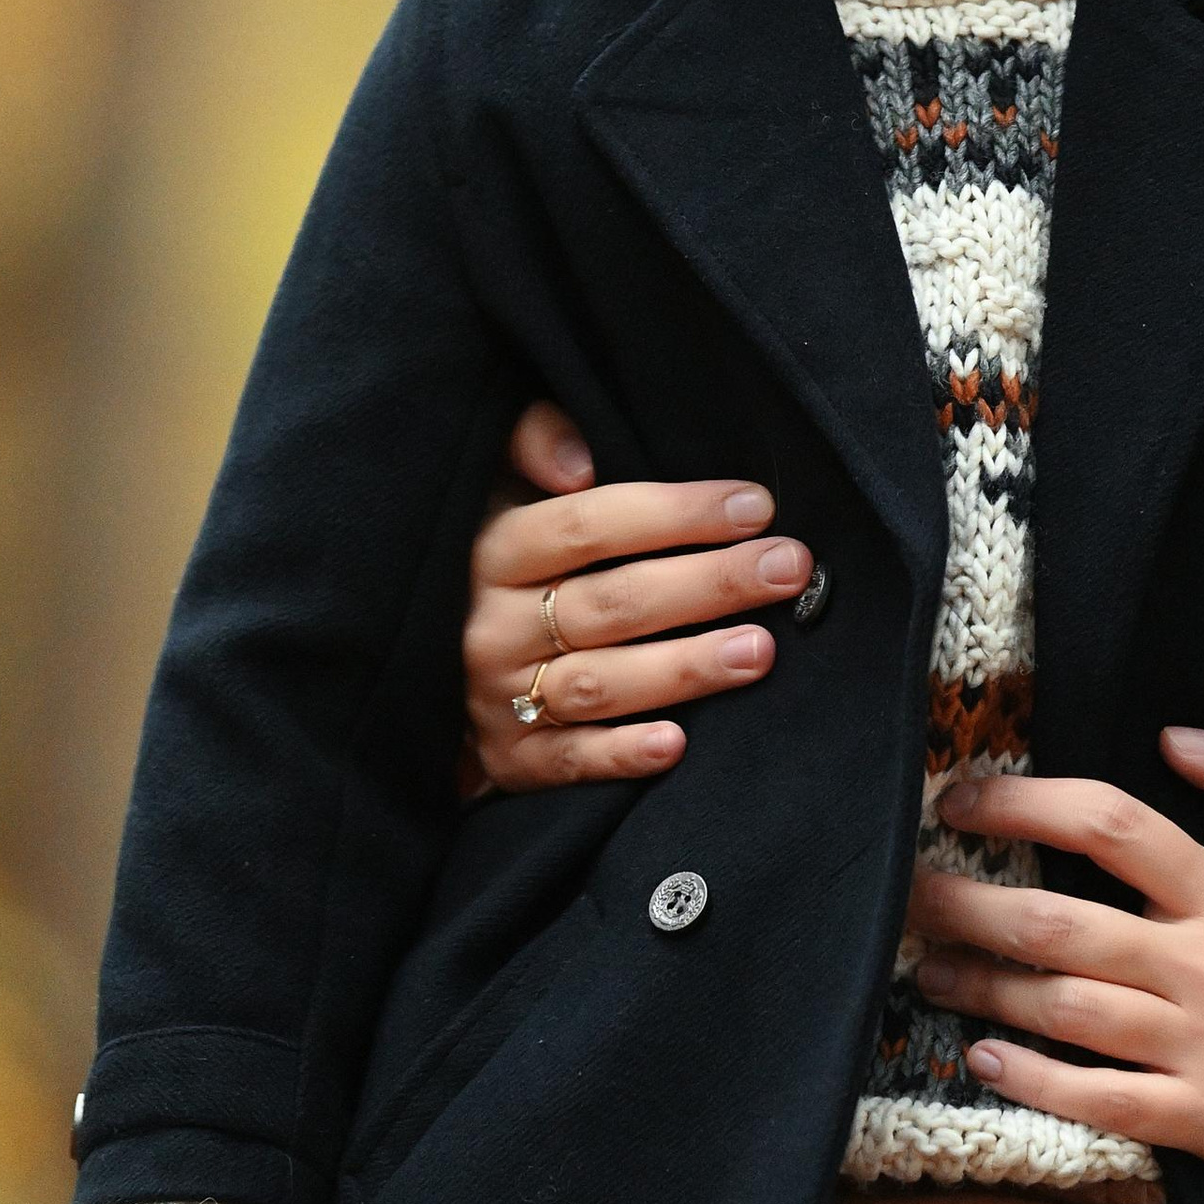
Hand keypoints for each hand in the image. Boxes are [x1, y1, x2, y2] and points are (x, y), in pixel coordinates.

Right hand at [464, 402, 814, 791]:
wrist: (415, 656)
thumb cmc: (486, 555)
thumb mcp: (489, 481)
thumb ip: (529, 440)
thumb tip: (579, 460)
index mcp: (491, 550)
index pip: (589, 525)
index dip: (675, 513)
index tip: (754, 505)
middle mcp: (491, 626)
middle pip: (613, 603)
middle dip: (710, 584)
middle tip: (788, 567)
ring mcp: (497, 699)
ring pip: (602, 683)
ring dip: (685, 668)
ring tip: (760, 649)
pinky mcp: (510, 760)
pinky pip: (569, 762)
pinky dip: (622, 755)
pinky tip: (679, 744)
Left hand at [908, 726, 1203, 1203]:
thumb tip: (1180, 736)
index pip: (1114, 825)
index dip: (1027, 801)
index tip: (963, 797)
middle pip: (1061, 924)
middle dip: (970, 904)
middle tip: (910, 890)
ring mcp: (1201, 1048)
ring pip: (1064, 1010)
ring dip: (981, 988)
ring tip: (926, 968)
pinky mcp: (1203, 1122)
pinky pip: (1097, 1099)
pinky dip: (1031, 1078)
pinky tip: (980, 1057)